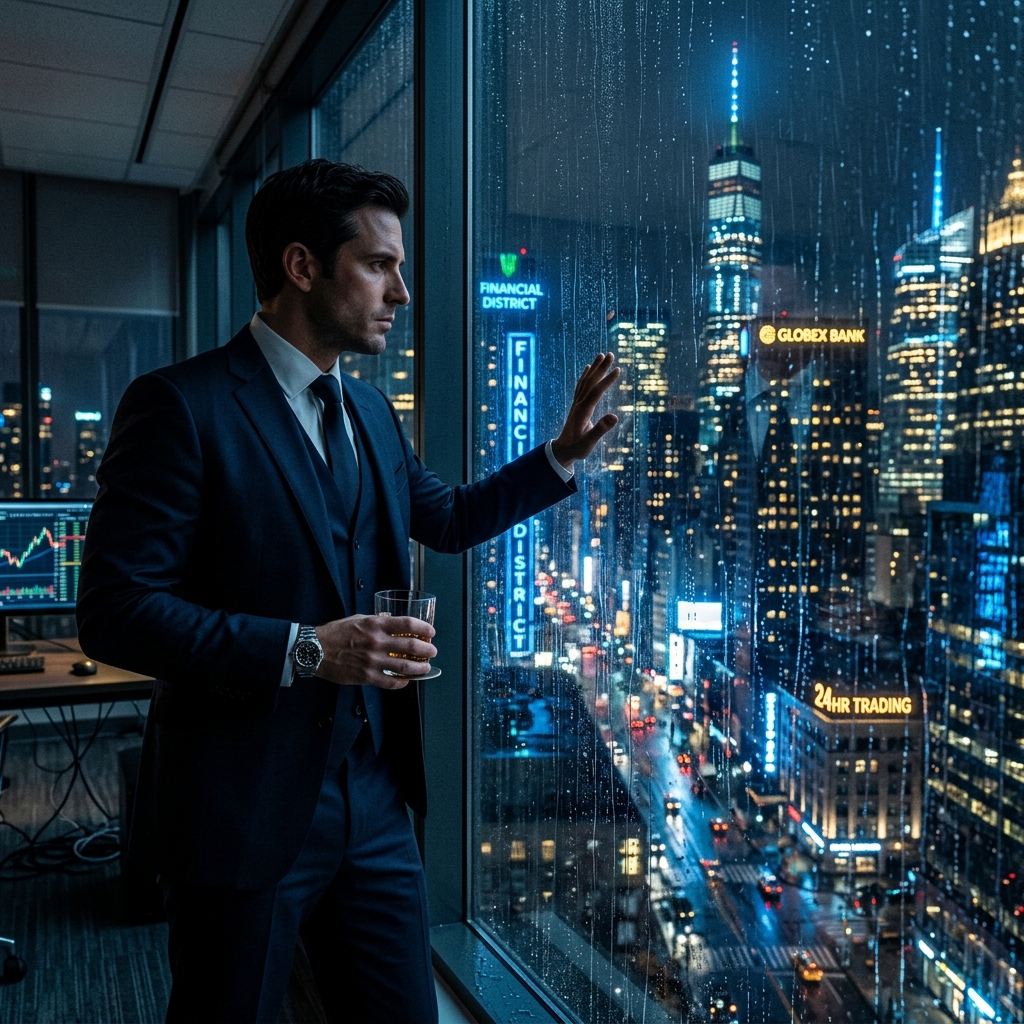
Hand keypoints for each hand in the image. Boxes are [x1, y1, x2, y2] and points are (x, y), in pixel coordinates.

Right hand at [315, 614, 436, 689]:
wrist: (315, 650)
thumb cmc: (335, 633)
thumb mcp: (358, 619)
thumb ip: (377, 622)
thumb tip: (392, 624)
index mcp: (375, 624)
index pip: (408, 624)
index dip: (424, 628)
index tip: (430, 632)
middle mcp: (376, 642)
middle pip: (412, 646)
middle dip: (427, 650)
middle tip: (432, 651)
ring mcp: (372, 661)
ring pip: (405, 667)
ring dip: (420, 668)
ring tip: (425, 667)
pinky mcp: (366, 677)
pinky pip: (391, 682)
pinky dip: (402, 682)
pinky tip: (406, 681)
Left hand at [550, 353, 619, 468]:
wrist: (562, 451)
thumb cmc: (577, 448)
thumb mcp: (589, 442)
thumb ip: (601, 430)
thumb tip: (614, 417)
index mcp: (582, 411)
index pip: (596, 392)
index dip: (607, 380)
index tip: (618, 369)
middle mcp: (579, 404)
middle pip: (590, 382)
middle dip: (601, 368)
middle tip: (611, 354)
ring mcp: (577, 404)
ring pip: (586, 381)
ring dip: (595, 368)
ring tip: (602, 355)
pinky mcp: (577, 406)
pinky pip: (581, 386)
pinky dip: (586, 375)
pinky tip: (588, 367)